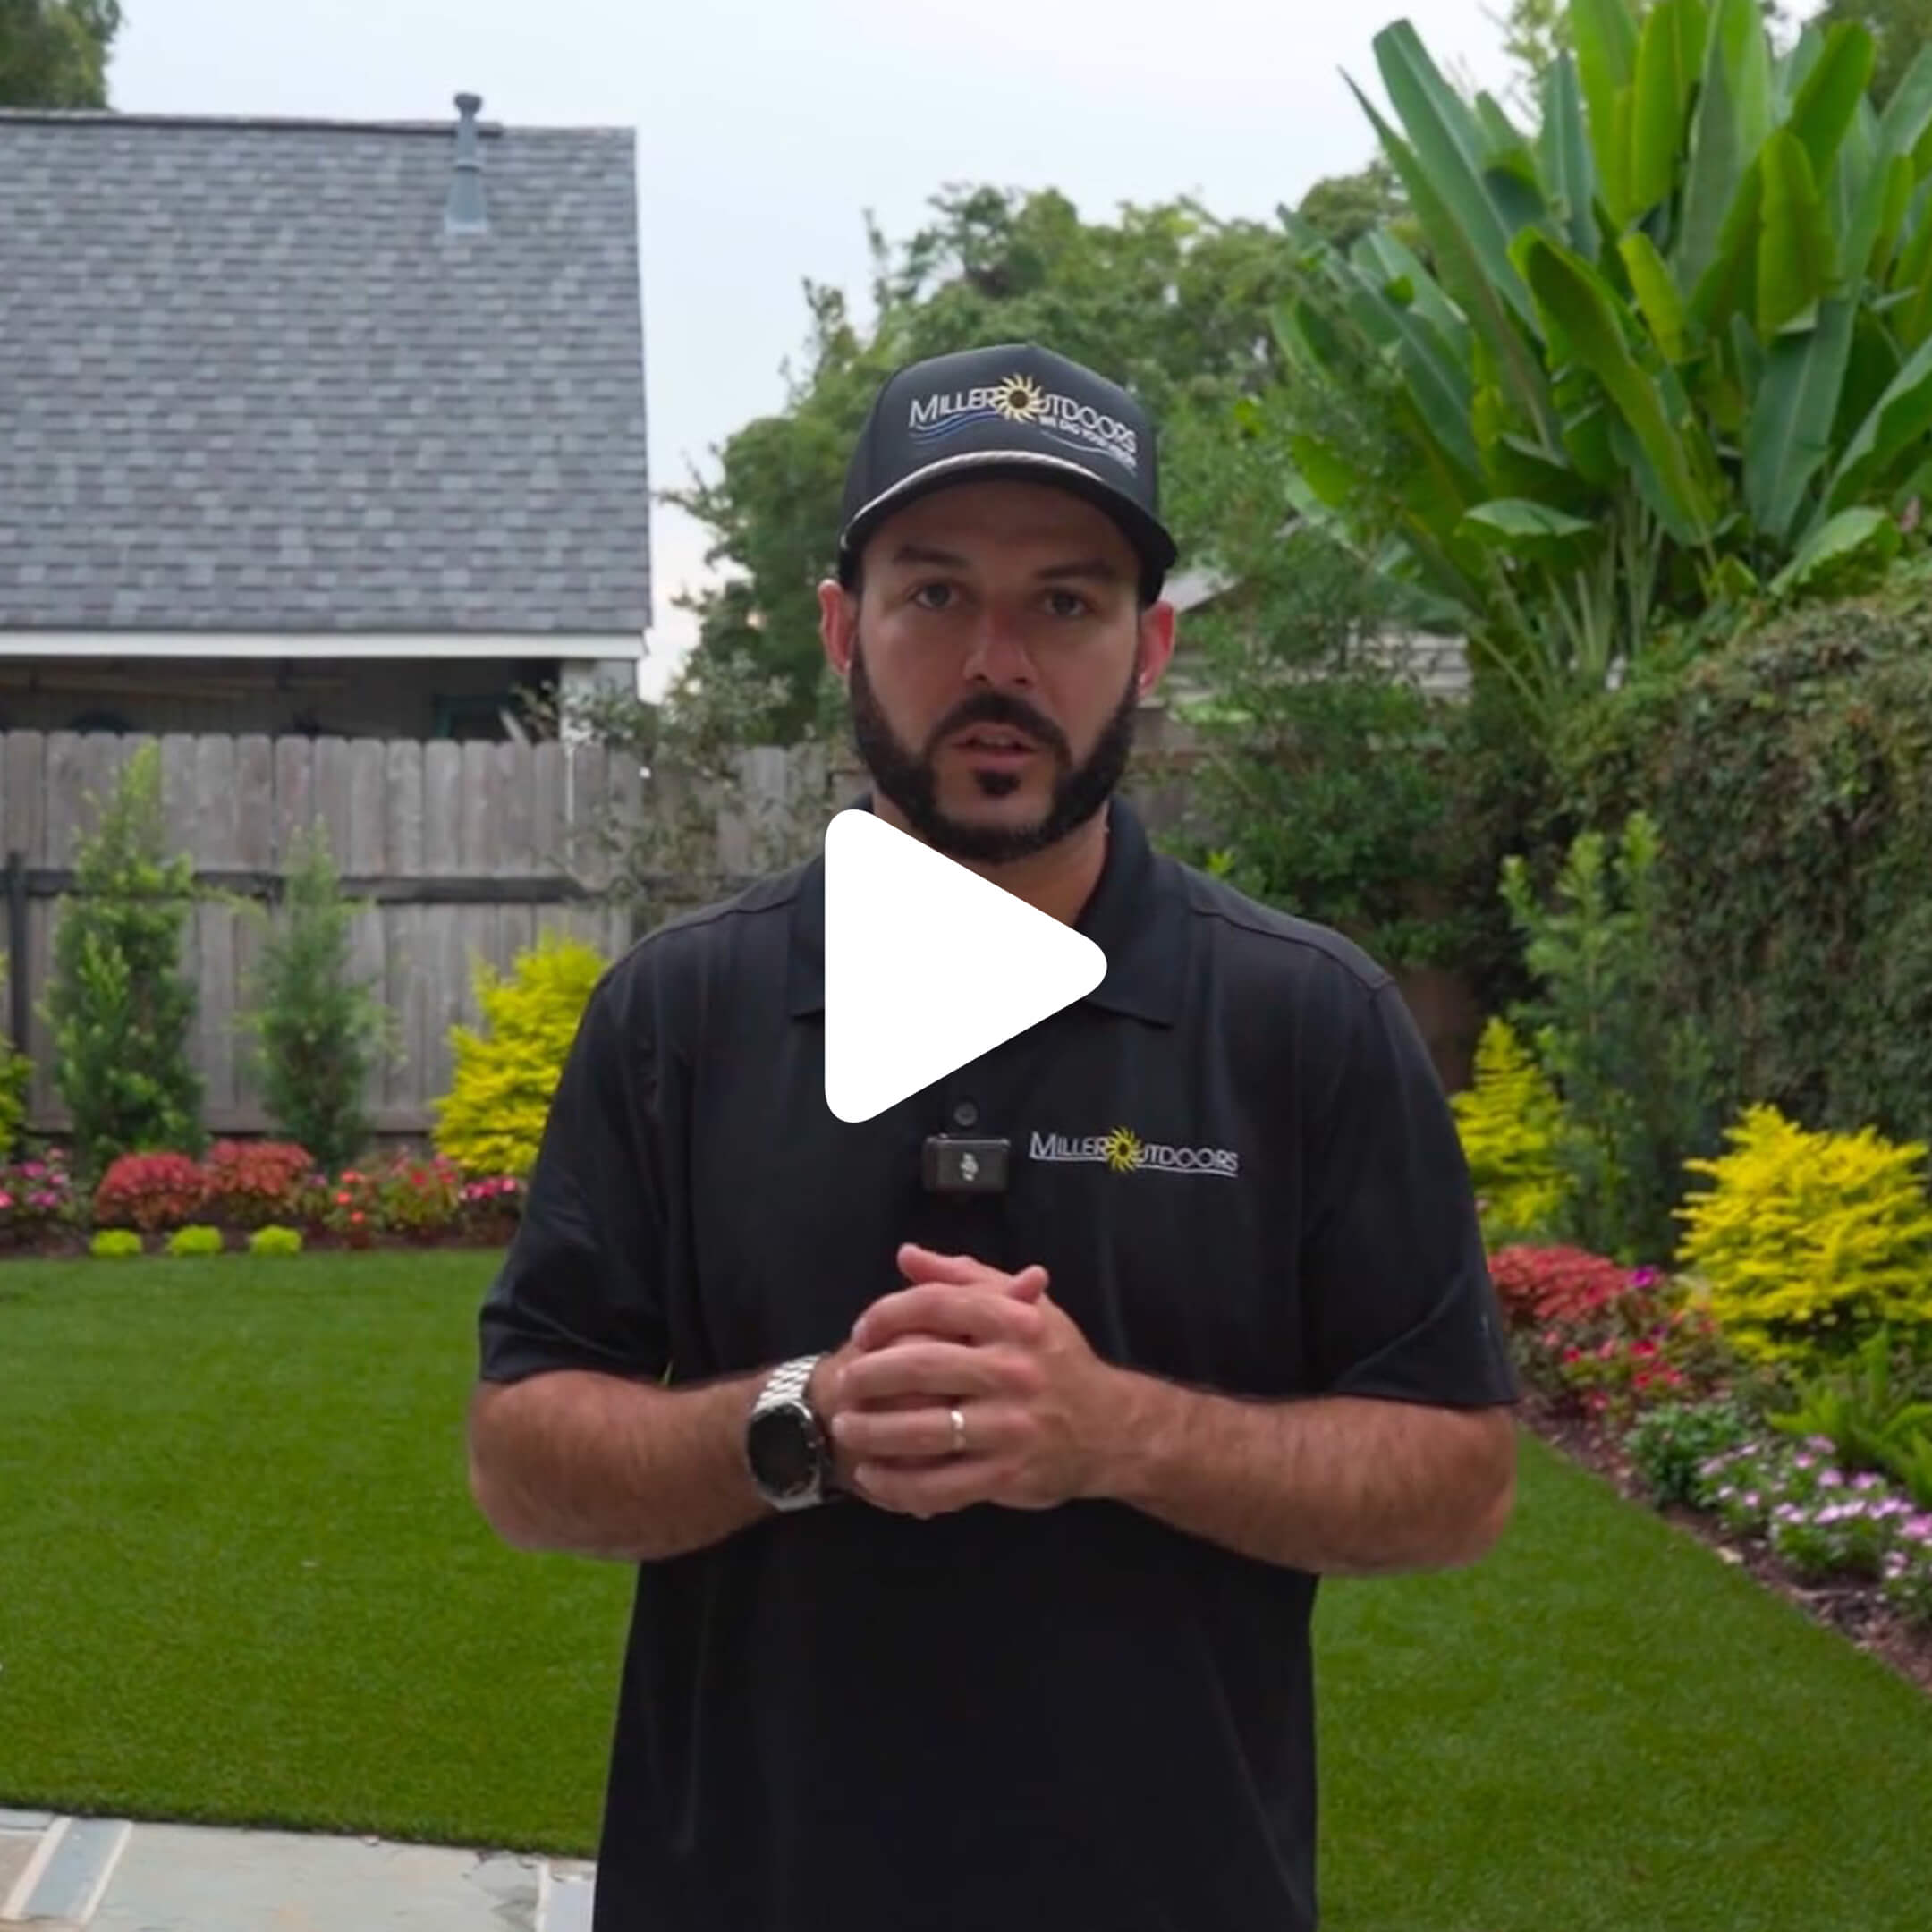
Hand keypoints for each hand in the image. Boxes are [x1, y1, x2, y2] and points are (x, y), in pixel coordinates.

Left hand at [808, 1247, 1046, 1492]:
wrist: (1112, 1428)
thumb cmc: (1054, 1360)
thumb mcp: (1022, 1308)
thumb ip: (962, 1278)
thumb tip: (906, 1255)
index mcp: (1014, 1321)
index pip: (934, 1305)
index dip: (887, 1314)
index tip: (862, 1331)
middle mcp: (1014, 1370)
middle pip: (921, 1365)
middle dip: (869, 1375)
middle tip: (843, 1383)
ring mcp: (1011, 1426)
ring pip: (925, 1430)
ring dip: (873, 1431)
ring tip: (846, 1428)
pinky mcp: (1008, 1474)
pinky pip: (940, 1485)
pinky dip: (899, 1484)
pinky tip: (873, 1476)